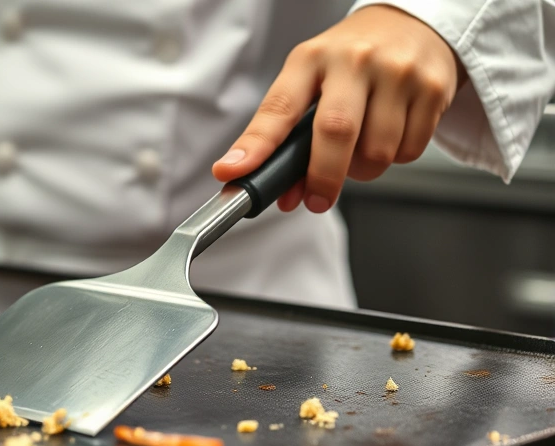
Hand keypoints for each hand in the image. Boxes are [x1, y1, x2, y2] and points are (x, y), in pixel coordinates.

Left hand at [211, 5, 466, 212]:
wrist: (411, 25)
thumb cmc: (349, 63)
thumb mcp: (310, 80)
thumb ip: (291, 135)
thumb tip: (284, 192)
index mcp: (310, 60)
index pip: (278, 109)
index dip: (255, 146)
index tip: (233, 173)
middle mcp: (354, 61)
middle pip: (335, 132)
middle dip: (323, 177)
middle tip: (316, 199)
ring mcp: (397, 72)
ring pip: (377, 152)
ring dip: (362, 171)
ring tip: (357, 153)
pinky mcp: (433, 88)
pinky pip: (409, 151)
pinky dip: (394, 159)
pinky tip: (389, 135)